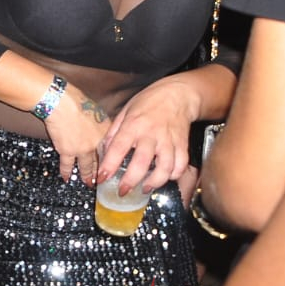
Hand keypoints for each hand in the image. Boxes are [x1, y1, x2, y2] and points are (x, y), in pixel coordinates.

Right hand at [42, 88, 111, 185]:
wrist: (60, 102)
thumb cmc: (75, 100)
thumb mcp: (95, 109)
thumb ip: (99, 122)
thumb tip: (98, 127)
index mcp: (106, 131)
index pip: (112, 148)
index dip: (113, 157)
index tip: (113, 164)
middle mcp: (97, 142)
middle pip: (101, 160)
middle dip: (102, 171)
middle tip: (103, 179)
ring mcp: (83, 149)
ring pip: (86, 167)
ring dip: (87, 176)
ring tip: (88, 182)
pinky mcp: (67, 151)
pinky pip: (67, 166)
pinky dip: (66, 173)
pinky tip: (67, 178)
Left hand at [97, 77, 199, 194]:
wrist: (178, 94)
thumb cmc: (149, 101)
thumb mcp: (125, 111)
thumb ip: (114, 132)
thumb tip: (104, 151)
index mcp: (133, 124)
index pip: (118, 147)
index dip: (109, 165)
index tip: (101, 178)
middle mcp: (151, 134)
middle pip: (142, 162)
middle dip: (131, 181)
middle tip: (123, 191)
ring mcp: (169, 140)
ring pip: (165, 168)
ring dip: (154, 182)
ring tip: (144, 187)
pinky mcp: (182, 145)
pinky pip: (181, 166)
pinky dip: (173, 175)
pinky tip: (164, 177)